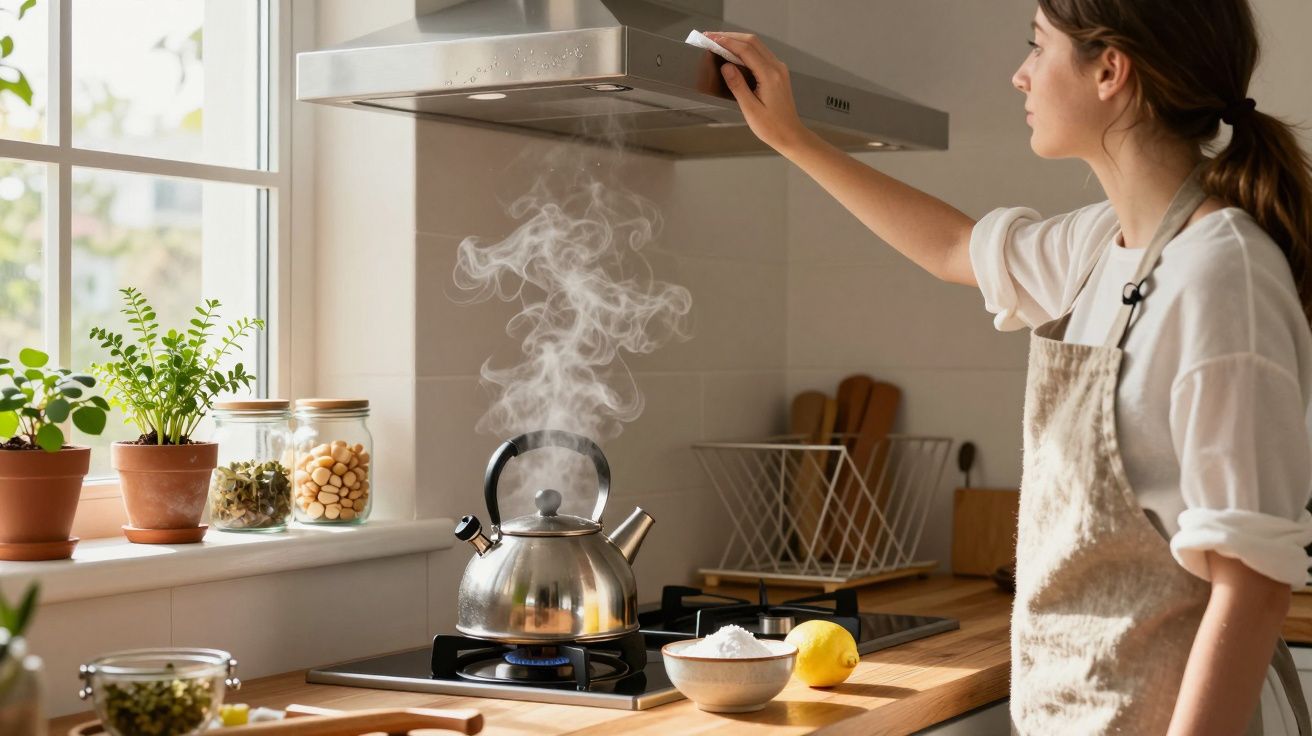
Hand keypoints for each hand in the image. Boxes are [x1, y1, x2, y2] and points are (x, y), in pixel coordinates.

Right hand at [704, 31, 811, 153]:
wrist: (790, 135)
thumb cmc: (772, 127)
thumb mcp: (750, 109)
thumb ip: (737, 85)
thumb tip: (726, 66)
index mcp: (770, 76)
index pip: (746, 51)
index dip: (727, 42)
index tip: (711, 39)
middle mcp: (777, 68)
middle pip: (752, 42)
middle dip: (730, 36)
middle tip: (711, 36)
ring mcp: (778, 69)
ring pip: (756, 45)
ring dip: (737, 41)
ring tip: (718, 41)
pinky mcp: (777, 72)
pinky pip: (760, 53)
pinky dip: (745, 49)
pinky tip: (733, 52)